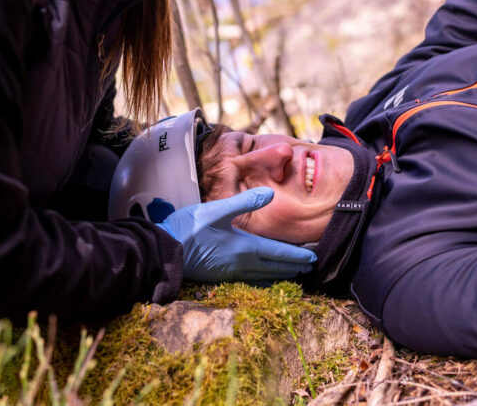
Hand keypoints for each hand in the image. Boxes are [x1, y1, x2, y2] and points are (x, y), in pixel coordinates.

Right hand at [157, 187, 316, 281]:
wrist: (164, 251)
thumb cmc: (189, 228)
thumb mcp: (217, 210)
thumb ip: (244, 203)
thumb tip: (271, 194)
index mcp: (245, 248)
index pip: (279, 253)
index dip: (297, 256)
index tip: (312, 259)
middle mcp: (242, 264)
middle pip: (274, 268)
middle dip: (293, 267)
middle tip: (309, 268)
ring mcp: (231, 273)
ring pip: (263, 277)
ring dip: (280, 275)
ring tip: (292, 275)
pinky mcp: (220, 277)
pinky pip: (250, 282)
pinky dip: (263, 281)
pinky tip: (262, 281)